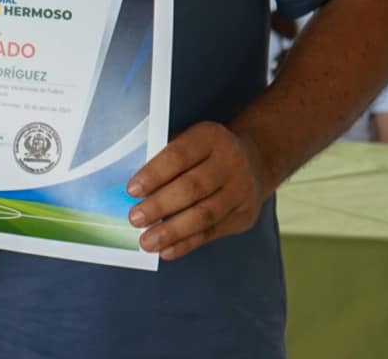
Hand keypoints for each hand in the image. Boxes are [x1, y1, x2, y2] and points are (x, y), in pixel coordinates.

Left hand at [125, 122, 271, 260]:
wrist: (255, 160)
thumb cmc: (206, 152)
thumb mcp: (189, 140)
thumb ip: (165, 160)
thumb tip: (135, 191)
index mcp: (210, 137)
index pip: (179, 156)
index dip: (154, 174)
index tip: (132, 190)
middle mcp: (230, 162)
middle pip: (192, 187)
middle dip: (160, 205)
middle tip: (135, 219)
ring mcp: (241, 190)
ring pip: (204, 214)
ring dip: (172, 231)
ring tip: (147, 241)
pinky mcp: (245, 215)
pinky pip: (213, 232)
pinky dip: (187, 243)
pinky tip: (167, 250)